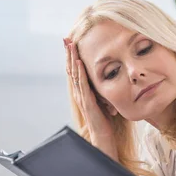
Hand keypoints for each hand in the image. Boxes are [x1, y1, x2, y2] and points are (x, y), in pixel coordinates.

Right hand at [64, 38, 117, 160]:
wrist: (103, 136)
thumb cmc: (105, 119)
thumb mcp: (104, 99)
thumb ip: (102, 89)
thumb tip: (109, 77)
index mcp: (83, 91)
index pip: (75, 70)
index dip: (72, 56)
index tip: (70, 42)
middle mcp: (79, 92)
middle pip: (71, 69)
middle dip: (69, 53)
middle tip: (65, 38)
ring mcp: (82, 97)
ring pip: (74, 74)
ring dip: (72, 58)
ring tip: (70, 45)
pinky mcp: (87, 102)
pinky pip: (82, 85)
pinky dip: (79, 72)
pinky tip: (77, 62)